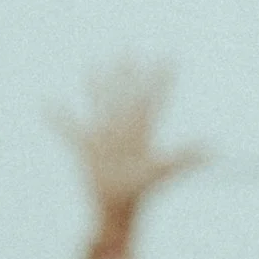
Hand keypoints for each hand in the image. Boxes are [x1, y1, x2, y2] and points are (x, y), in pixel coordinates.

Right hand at [52, 62, 206, 229]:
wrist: (117, 208)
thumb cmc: (140, 192)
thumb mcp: (161, 171)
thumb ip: (184, 157)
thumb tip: (211, 150)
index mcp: (142, 131)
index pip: (153, 100)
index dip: (161, 80)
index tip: (169, 58)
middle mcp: (123, 129)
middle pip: (125, 95)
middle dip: (126, 74)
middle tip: (127, 50)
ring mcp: (104, 137)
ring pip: (101, 104)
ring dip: (98, 87)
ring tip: (94, 65)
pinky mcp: (86, 147)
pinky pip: (69, 129)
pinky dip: (58, 118)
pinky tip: (47, 104)